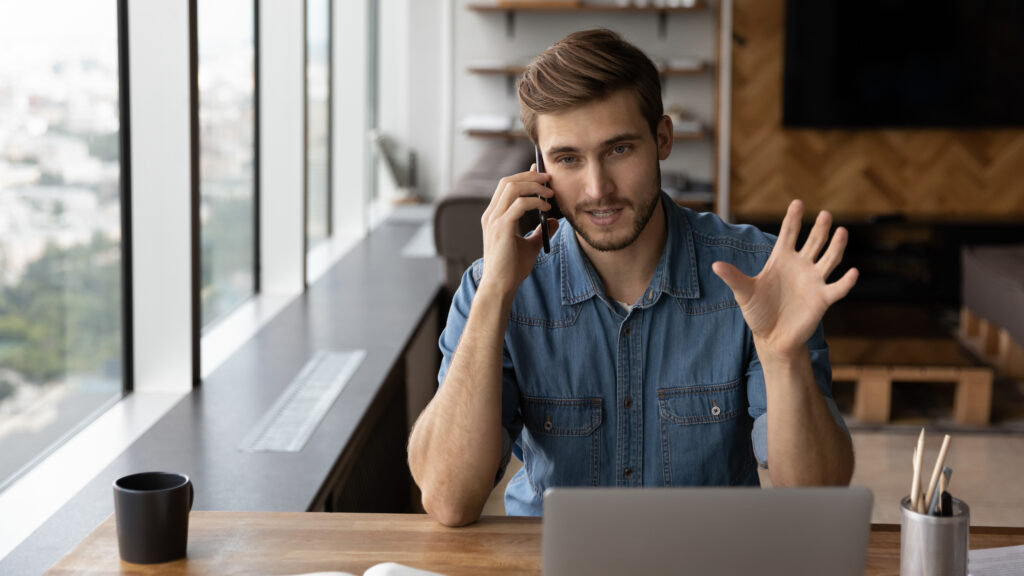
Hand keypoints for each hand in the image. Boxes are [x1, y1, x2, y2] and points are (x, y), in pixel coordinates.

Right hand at [478, 165, 558, 296]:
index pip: (506, 186)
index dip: (523, 176)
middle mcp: (491, 215)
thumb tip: (553, 221)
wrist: (501, 286)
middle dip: (530, 176)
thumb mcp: (530, 246)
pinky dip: (535, 201)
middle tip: (549, 179)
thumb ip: (540, 231)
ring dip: (534, 186)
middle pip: (508, 181)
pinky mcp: (501, 227)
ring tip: (550, 193)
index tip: (540, 173)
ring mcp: (494, 220)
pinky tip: (546, 208)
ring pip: (512, 188)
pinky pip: (519, 204)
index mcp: (494, 216)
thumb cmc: (511, 269)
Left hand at [712, 200, 857, 359]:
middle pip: (813, 242)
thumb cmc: (758, 311)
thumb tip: (715, 265)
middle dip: (819, 229)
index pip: (789, 234)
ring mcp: (814, 281)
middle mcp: (801, 266)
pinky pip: (838, 288)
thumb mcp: (744, 293)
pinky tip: (854, 272)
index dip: (793, 219)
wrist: (772, 337)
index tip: (797, 202)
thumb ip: (733, 277)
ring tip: (842, 231)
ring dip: (836, 246)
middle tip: (825, 214)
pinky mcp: (822, 299)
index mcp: (781, 259)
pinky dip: (846, 282)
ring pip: (830, 259)